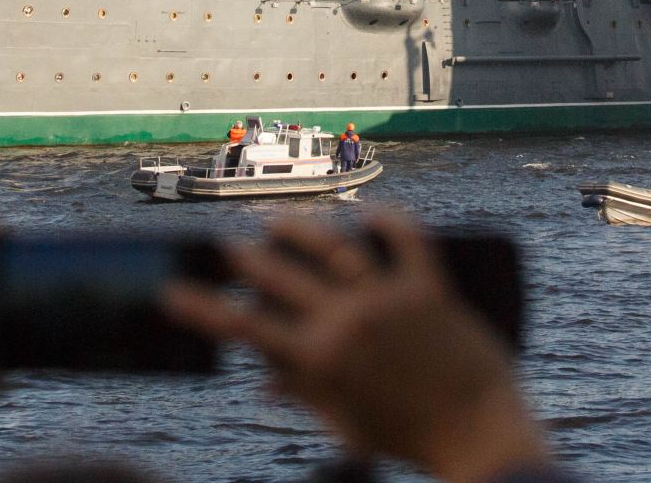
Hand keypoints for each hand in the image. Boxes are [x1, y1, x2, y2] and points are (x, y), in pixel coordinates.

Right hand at [165, 213, 548, 482]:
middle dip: (246, 259)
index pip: (245, 327)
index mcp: (321, 361)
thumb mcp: (347, 423)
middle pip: (281, 277)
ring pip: (334, 246)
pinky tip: (367, 213)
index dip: (203, 307)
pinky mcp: (431, 287)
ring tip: (277, 222)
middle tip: (227, 246)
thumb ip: (306, 395)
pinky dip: (387, 220)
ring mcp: (390, 299)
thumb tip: (265, 384)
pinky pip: (406, 239)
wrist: (480, 437)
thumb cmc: (410, 437)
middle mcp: (349, 321)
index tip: (170, 291)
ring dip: (299, 230)